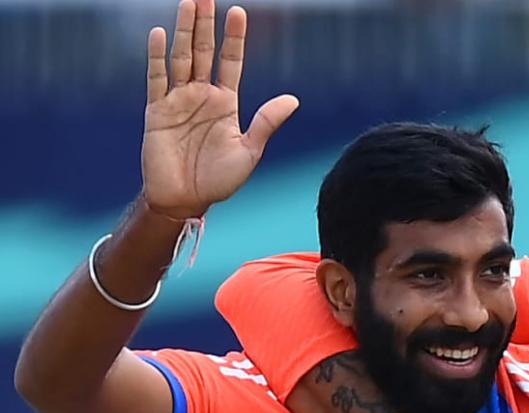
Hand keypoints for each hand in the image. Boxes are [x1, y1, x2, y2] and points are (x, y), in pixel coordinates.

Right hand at [142, 1, 297, 218]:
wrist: (186, 200)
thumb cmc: (219, 180)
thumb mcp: (249, 151)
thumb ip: (266, 122)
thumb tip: (293, 99)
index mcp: (226, 103)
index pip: (231, 61)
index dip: (235, 38)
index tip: (239, 12)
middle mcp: (202, 95)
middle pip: (203, 51)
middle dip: (205, 24)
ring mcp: (178, 100)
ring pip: (180, 57)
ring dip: (183, 31)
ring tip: (188, 4)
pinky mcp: (157, 111)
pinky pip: (157, 79)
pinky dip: (157, 57)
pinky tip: (159, 34)